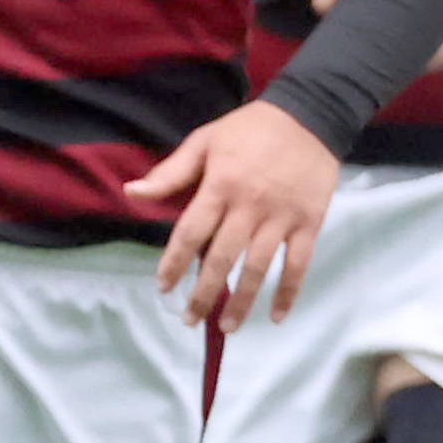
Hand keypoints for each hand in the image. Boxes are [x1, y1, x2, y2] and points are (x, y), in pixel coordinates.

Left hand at [124, 98, 342, 327]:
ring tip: (226, 327)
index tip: (163, 286)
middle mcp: (249, 207)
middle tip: (189, 320)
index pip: (191, 233)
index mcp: (220, 186)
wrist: (310, 115)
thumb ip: (171, 172)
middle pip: (221, 259)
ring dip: (242, 302)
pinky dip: (288, 293)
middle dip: (203, 293)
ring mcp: (281, 218)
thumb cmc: (251, 128)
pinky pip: (299, 264)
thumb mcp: (205, 141)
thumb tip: (131, 192)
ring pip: (258, 268)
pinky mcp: (309, 223)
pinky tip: (275, 316)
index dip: (174, 262)